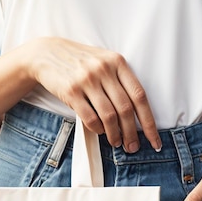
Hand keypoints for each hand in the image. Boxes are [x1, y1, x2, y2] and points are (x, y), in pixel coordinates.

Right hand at [29, 37, 161, 152]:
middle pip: (125, 109)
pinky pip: (90, 117)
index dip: (149, 122)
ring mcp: (87, 80)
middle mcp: (104, 70)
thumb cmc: (80, 62)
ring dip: (115, 134)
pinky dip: (97, 129)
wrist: (47, 54)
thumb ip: (119, 81)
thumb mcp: (104, 62)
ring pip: (109, 116)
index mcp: (118, 62)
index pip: (140, 96)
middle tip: (133, 147)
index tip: (154, 140)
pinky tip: (100, 132)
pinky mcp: (71, 91)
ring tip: (117, 143)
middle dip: (132, 133)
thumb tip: (136, 116)